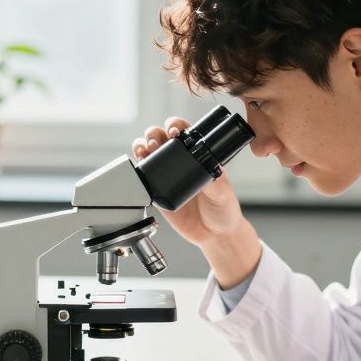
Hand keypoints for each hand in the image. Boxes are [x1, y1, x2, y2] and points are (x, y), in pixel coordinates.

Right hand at [132, 117, 247, 249]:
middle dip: (154, 134)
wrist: (214, 234)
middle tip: (156, 142)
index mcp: (197, 154)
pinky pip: (143, 175)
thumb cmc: (223, 208)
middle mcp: (180, 161)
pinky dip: (137, 167)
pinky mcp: (157, 191)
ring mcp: (166, 175)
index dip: (176, 126)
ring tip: (144, 150)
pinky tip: (139, 164)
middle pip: (161, 137)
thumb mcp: (222, 192)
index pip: (183, 131)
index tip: (174, 131)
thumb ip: (215, 183)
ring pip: (148, 152)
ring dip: (142, 145)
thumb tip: (208, 171)